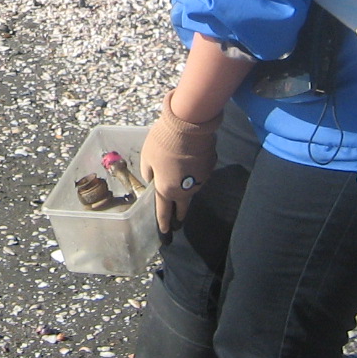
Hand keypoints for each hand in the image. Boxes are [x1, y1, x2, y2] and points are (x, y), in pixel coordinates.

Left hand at [139, 105, 220, 240]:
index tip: (165, 232)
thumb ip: (149, 173)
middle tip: (178, 222)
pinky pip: (199, 176)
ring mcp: (200, 181)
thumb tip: (153, 179)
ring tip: (181, 182)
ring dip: (186, 190)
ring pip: (191, 190)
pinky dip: (193, 174)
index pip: (164, 211)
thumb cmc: (162, 142)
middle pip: (182, 207)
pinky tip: (190, 165)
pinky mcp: (209, 169)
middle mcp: (185, 190)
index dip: (163, 222)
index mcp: (167, 189)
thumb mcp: (147, 157)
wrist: (188, 126)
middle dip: (179, 215)